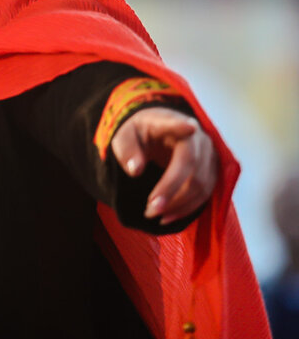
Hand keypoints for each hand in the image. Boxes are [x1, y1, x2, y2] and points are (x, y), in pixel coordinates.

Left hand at [110, 107, 218, 224]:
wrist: (159, 132)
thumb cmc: (140, 133)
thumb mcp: (125, 136)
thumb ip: (127, 150)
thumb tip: (135, 170)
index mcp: (171, 122)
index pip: (178, 124)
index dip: (183, 126)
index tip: (189, 127)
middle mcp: (197, 138)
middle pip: (191, 166)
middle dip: (171, 192)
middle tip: (149, 210)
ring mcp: (210, 155)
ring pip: (202, 184)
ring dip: (179, 204)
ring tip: (154, 215)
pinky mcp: (213, 171)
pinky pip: (206, 193)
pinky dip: (188, 208)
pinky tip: (168, 217)